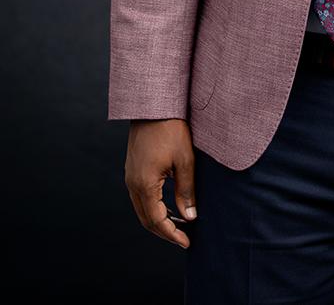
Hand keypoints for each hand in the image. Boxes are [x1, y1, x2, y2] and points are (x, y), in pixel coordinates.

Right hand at [124, 118, 196, 248]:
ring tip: (180, 223)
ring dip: (159, 219)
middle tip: (184, 237)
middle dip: (165, 231)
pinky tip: (169, 205)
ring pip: (142, 209)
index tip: (187, 242)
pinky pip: (140, 196)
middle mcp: (132, 183)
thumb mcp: (185, 160)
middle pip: (146, 219)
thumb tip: (190, 216)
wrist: (153, 105)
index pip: (156, 221)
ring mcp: (130, 176)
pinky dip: (154, 207)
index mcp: (144, 184)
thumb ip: (186, 191)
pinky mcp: (133, 168)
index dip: (172, 234)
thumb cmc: (171, 129)